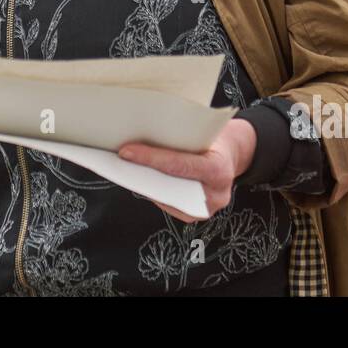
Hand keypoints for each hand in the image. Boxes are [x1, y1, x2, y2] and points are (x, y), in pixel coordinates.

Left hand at [118, 119, 256, 222]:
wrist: (232, 154)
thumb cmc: (215, 139)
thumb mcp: (204, 133)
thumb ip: (181, 140)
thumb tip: (142, 138)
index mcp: (219, 170)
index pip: (180, 165)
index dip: (150, 158)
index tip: (125, 151)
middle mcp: (216, 195)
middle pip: (169, 185)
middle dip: (141, 174)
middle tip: (116, 161)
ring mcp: (206, 208)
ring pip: (166, 198)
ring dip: (143, 183)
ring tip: (121, 168)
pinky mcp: (196, 214)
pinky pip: (168, 204)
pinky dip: (152, 191)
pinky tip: (137, 178)